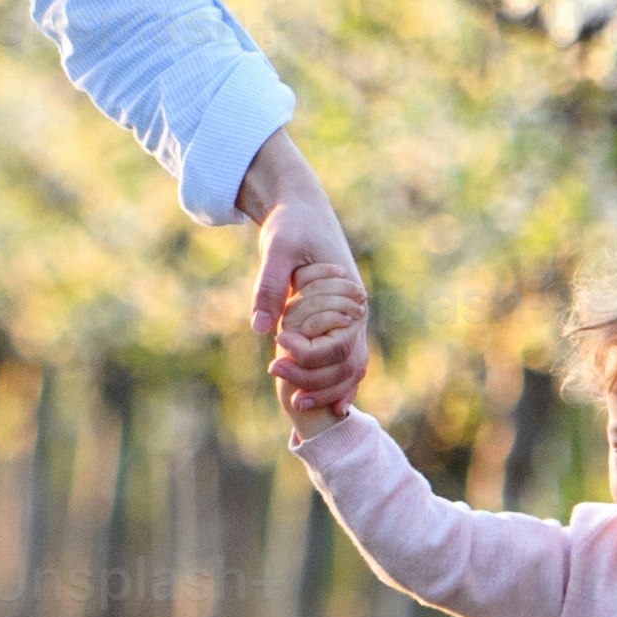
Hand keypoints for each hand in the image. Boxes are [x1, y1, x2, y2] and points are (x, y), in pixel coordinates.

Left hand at [248, 150, 366, 416]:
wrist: (301, 211)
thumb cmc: (290, 227)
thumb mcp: (277, 250)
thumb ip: (270, 287)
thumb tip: (260, 329)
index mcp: (348, 295)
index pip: (337, 345)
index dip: (308, 355)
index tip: (278, 348)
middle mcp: (356, 312)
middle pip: (349, 364)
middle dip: (316, 382)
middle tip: (275, 375)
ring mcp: (352, 319)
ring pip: (352, 367)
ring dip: (327, 389)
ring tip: (294, 404)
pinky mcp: (339, 322)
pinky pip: (346, 360)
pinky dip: (335, 382)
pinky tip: (321, 404)